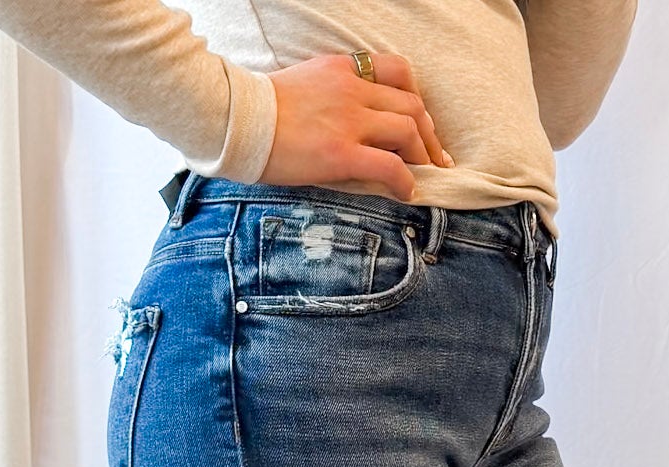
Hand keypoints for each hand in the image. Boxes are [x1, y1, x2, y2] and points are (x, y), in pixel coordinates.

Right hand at [261, 53, 453, 200]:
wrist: (234, 120)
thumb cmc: (262, 111)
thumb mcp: (304, 85)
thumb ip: (334, 95)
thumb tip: (355, 122)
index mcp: (342, 70)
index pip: (398, 72)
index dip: (417, 98)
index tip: (420, 122)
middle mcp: (351, 90)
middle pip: (412, 105)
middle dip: (429, 135)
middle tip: (433, 159)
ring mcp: (348, 121)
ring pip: (408, 131)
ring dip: (423, 157)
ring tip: (422, 176)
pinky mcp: (341, 153)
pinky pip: (391, 166)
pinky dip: (406, 182)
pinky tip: (406, 193)